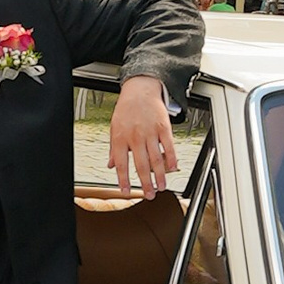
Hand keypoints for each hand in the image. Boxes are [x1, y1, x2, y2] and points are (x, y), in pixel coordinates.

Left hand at [109, 80, 177, 198]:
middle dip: (146, 183)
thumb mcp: (114, 128)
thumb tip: (110, 165)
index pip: (121, 164)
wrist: (140, 89)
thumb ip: (113, 149)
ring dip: (160, 175)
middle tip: (149, 194)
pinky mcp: (163, 127)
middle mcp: (135, 136)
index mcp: (120, 138)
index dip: (123, 180)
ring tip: (162, 186)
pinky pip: (169, 146)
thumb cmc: (126, 109)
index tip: (126, 192)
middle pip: (141, 165)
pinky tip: (173, 168)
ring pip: (156, 158)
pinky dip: (172, 158)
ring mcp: (150, 132)